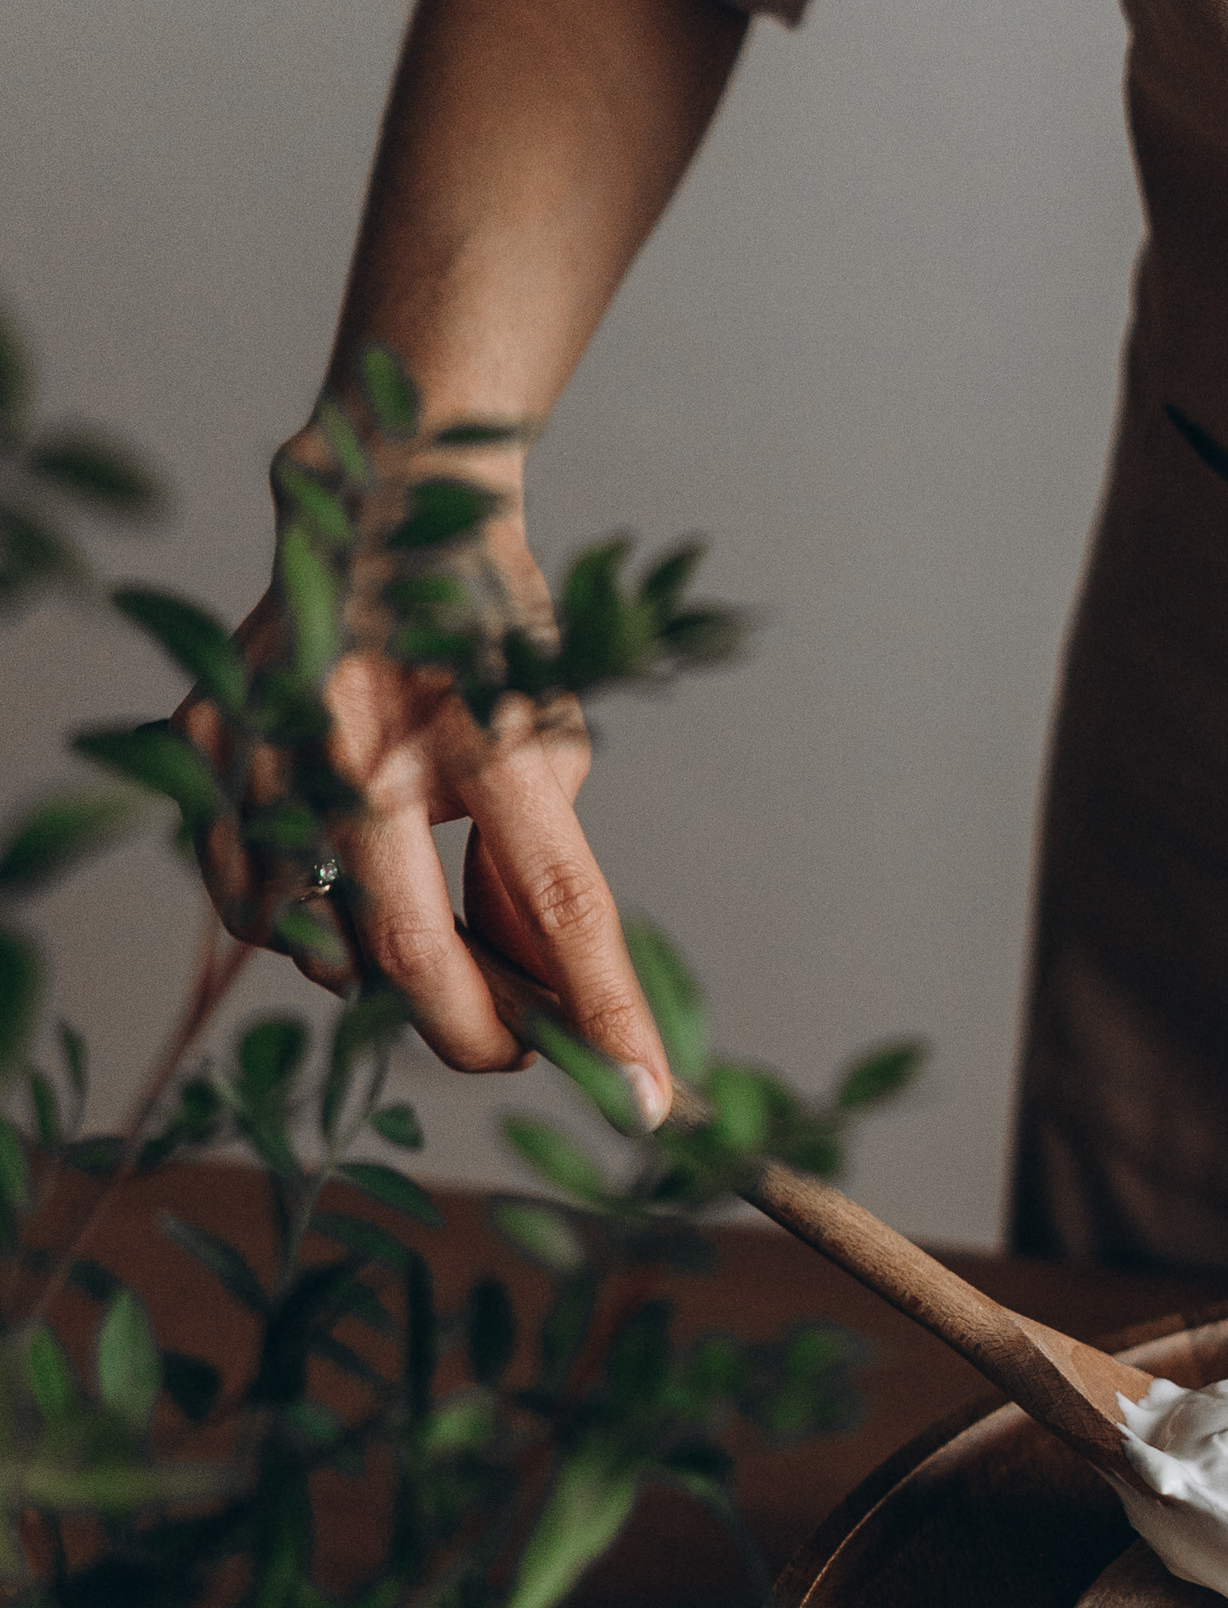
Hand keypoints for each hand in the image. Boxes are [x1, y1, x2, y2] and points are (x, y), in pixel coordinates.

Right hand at [178, 448, 670, 1123]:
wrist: (379, 508)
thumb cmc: (484, 633)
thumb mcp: (550, 741)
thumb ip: (541, 875)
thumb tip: (542, 1009)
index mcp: (479, 719)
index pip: (559, 900)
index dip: (603, 1011)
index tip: (643, 1099)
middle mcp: (358, 731)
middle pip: (415, 952)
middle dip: (477, 1031)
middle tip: (515, 1040)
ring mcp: (266, 741)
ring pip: (322, 944)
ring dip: (387, 968)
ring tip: (426, 910)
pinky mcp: (204, 748)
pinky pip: (249, 903)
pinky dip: (303, 923)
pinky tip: (341, 875)